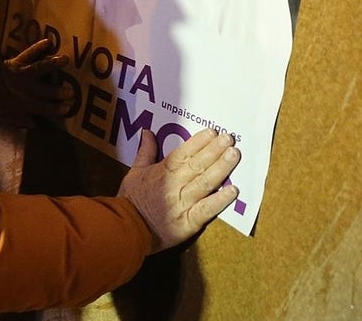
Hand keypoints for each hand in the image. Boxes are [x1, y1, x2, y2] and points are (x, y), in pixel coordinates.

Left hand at [0, 38, 69, 125]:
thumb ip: (15, 119)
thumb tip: (33, 123)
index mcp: (20, 103)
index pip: (41, 107)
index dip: (54, 109)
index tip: (68, 108)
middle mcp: (24, 88)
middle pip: (44, 91)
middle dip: (58, 92)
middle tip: (72, 93)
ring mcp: (20, 73)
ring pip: (39, 69)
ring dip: (52, 65)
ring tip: (65, 60)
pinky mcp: (14, 61)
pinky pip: (28, 54)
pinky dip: (38, 48)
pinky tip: (48, 42)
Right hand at [118, 128, 240, 252]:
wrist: (128, 229)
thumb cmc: (131, 200)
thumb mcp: (134, 172)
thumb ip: (145, 152)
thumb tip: (148, 132)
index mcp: (161, 172)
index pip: (182, 153)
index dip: (198, 142)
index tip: (212, 132)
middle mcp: (174, 185)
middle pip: (197, 165)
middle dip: (214, 150)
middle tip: (229, 138)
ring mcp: (182, 203)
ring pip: (204, 183)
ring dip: (221, 168)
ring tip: (233, 155)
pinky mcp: (189, 222)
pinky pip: (206, 209)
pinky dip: (219, 200)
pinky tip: (233, 191)